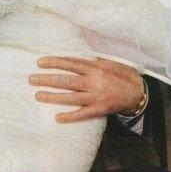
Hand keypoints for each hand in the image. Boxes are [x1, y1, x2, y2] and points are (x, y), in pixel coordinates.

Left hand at [29, 56, 143, 122]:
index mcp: (96, 68)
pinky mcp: (99, 109)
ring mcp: (96, 97)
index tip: (40, 62)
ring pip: (70, 97)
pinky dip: (70, 116)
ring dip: (53, 96)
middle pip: (66, 80)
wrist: (138, 93)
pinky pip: (82, 114)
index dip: (55, 62)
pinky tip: (57, 117)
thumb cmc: (123, 76)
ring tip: (38, 95)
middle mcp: (94, 82)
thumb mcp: (110, 62)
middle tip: (31, 79)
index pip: (71, 64)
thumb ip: (94, 59)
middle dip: (47, 79)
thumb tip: (78, 54)